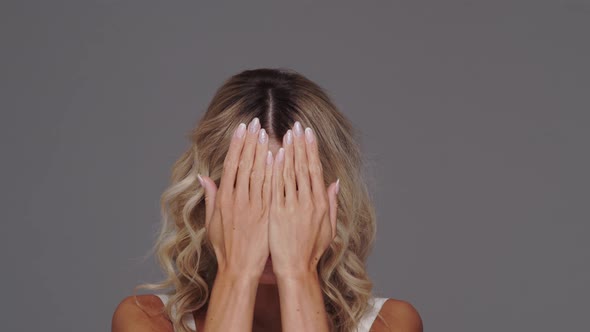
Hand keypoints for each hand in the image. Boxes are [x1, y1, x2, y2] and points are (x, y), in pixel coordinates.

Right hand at [199, 117, 273, 278]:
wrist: (239, 268)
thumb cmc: (225, 247)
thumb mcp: (211, 222)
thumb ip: (210, 197)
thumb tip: (202, 177)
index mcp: (224, 199)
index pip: (231, 164)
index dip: (237, 144)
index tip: (242, 128)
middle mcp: (237, 199)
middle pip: (244, 163)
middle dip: (250, 141)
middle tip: (256, 122)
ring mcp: (252, 206)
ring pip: (257, 172)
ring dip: (262, 150)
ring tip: (267, 132)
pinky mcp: (265, 213)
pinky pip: (270, 188)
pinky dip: (273, 171)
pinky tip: (278, 156)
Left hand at [269, 121, 339, 277]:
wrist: (296, 269)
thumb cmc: (311, 250)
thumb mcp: (329, 227)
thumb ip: (332, 203)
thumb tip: (335, 182)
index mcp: (320, 204)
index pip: (315, 169)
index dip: (311, 150)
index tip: (308, 133)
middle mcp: (308, 202)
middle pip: (303, 167)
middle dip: (300, 144)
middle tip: (296, 125)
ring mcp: (292, 207)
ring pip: (290, 173)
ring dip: (288, 151)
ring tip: (285, 133)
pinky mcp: (277, 213)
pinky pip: (276, 187)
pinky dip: (275, 170)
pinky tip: (273, 154)